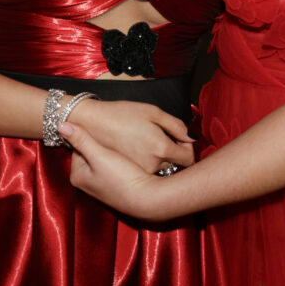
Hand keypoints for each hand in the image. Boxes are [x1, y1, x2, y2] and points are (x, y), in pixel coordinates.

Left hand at [62, 121, 173, 220]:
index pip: (79, 145)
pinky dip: (120, 160)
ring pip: (104, 157)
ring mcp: (100, 184)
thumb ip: (82, 140)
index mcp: (77, 176)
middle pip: (91, 151)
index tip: (106, 132)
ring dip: (113, 151)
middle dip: (104, 144)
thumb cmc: (123, 178)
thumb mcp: (100, 156)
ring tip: (126, 149)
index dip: (94, 136)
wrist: (149, 199)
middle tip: (118, 140)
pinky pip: (113, 165)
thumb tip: (60, 125)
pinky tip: (131, 159)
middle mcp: (86, 182)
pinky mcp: (114, 185)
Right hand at [68, 98, 194, 174]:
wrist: (93, 123)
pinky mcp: (129, 173)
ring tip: (148, 142)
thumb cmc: (123, 113)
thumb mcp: (153, 112)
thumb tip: (191, 137)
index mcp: (160, 148)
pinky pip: (148, 171)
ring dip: (161, 159)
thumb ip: (176, 125)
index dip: (188, 148)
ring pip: (162, 169)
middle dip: (174, 153)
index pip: (188, 159)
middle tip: (164, 137)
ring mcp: (140, 172)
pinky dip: (148, 163)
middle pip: (176, 165)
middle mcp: (152, 165)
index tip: (181, 139)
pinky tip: (139, 149)